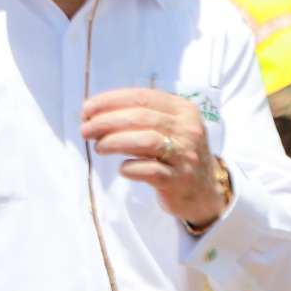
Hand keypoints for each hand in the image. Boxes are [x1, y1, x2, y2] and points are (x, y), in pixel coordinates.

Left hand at [81, 88, 226, 229]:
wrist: (205, 193)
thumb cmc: (177, 156)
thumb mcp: (169, 129)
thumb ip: (140, 118)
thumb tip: (95, 114)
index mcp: (184, 110)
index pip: (143, 97)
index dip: (112, 100)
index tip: (88, 108)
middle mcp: (188, 130)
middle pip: (142, 117)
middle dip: (107, 121)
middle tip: (86, 130)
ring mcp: (186, 156)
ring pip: (146, 141)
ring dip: (115, 142)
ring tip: (99, 147)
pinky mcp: (179, 181)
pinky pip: (151, 171)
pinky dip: (131, 167)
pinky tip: (122, 168)